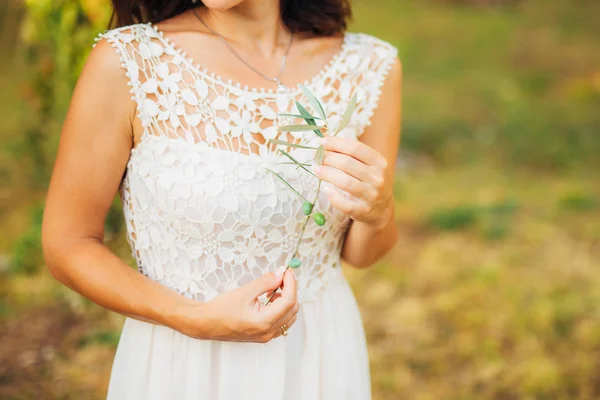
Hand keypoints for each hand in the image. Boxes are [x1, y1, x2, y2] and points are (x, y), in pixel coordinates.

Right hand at [178, 266, 298, 342]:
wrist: (205, 323)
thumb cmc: (220, 309)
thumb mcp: (244, 292)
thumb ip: (266, 282)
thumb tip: (280, 273)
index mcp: (264, 322)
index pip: (288, 301)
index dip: (291, 284)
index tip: (287, 271)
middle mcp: (267, 332)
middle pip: (292, 309)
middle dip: (290, 290)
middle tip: (282, 276)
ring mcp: (266, 336)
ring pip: (288, 316)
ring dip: (286, 300)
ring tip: (274, 286)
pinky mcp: (262, 335)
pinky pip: (280, 322)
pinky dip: (280, 308)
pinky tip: (270, 298)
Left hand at [313, 136, 393, 229]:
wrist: (381, 209)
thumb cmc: (369, 181)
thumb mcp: (369, 165)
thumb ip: (352, 154)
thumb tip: (325, 142)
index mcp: (380, 163)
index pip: (356, 148)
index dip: (336, 143)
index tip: (322, 142)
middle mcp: (378, 178)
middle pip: (347, 163)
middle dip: (328, 158)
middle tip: (317, 157)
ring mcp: (371, 195)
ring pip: (344, 182)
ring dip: (326, 173)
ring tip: (316, 169)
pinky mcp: (363, 210)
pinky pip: (344, 204)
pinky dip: (332, 196)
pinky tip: (325, 189)